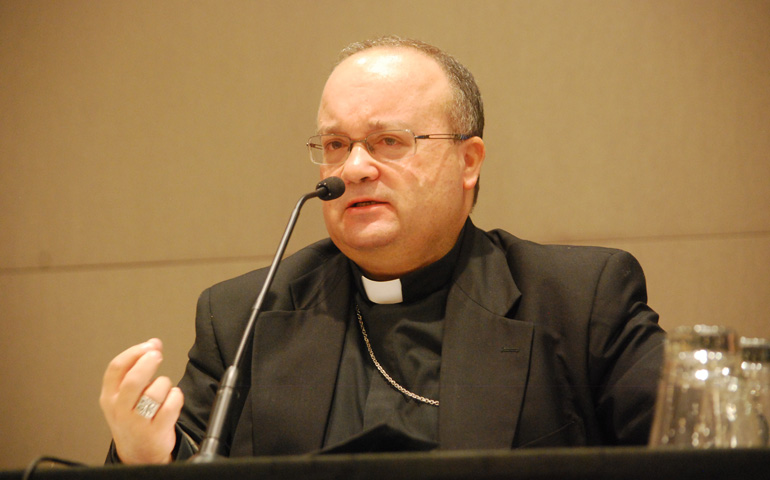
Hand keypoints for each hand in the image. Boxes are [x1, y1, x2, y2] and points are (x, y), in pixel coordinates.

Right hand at [99, 338, 183, 463]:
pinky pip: (171, 404)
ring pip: (155, 391)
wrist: (138, 453)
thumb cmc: (133, 419)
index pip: (116, 368)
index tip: (148, 346)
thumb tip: (153, 343)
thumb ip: (137, 367)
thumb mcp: (126, 394)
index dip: (134, 352)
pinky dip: (176, 397)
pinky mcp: (155, 431)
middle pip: (133, 379)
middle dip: (148, 362)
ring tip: (163, 389)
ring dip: (164, 383)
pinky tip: (172, 400)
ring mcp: (137, 422)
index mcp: (109, 397)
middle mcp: (120, 409)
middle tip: (157, 355)